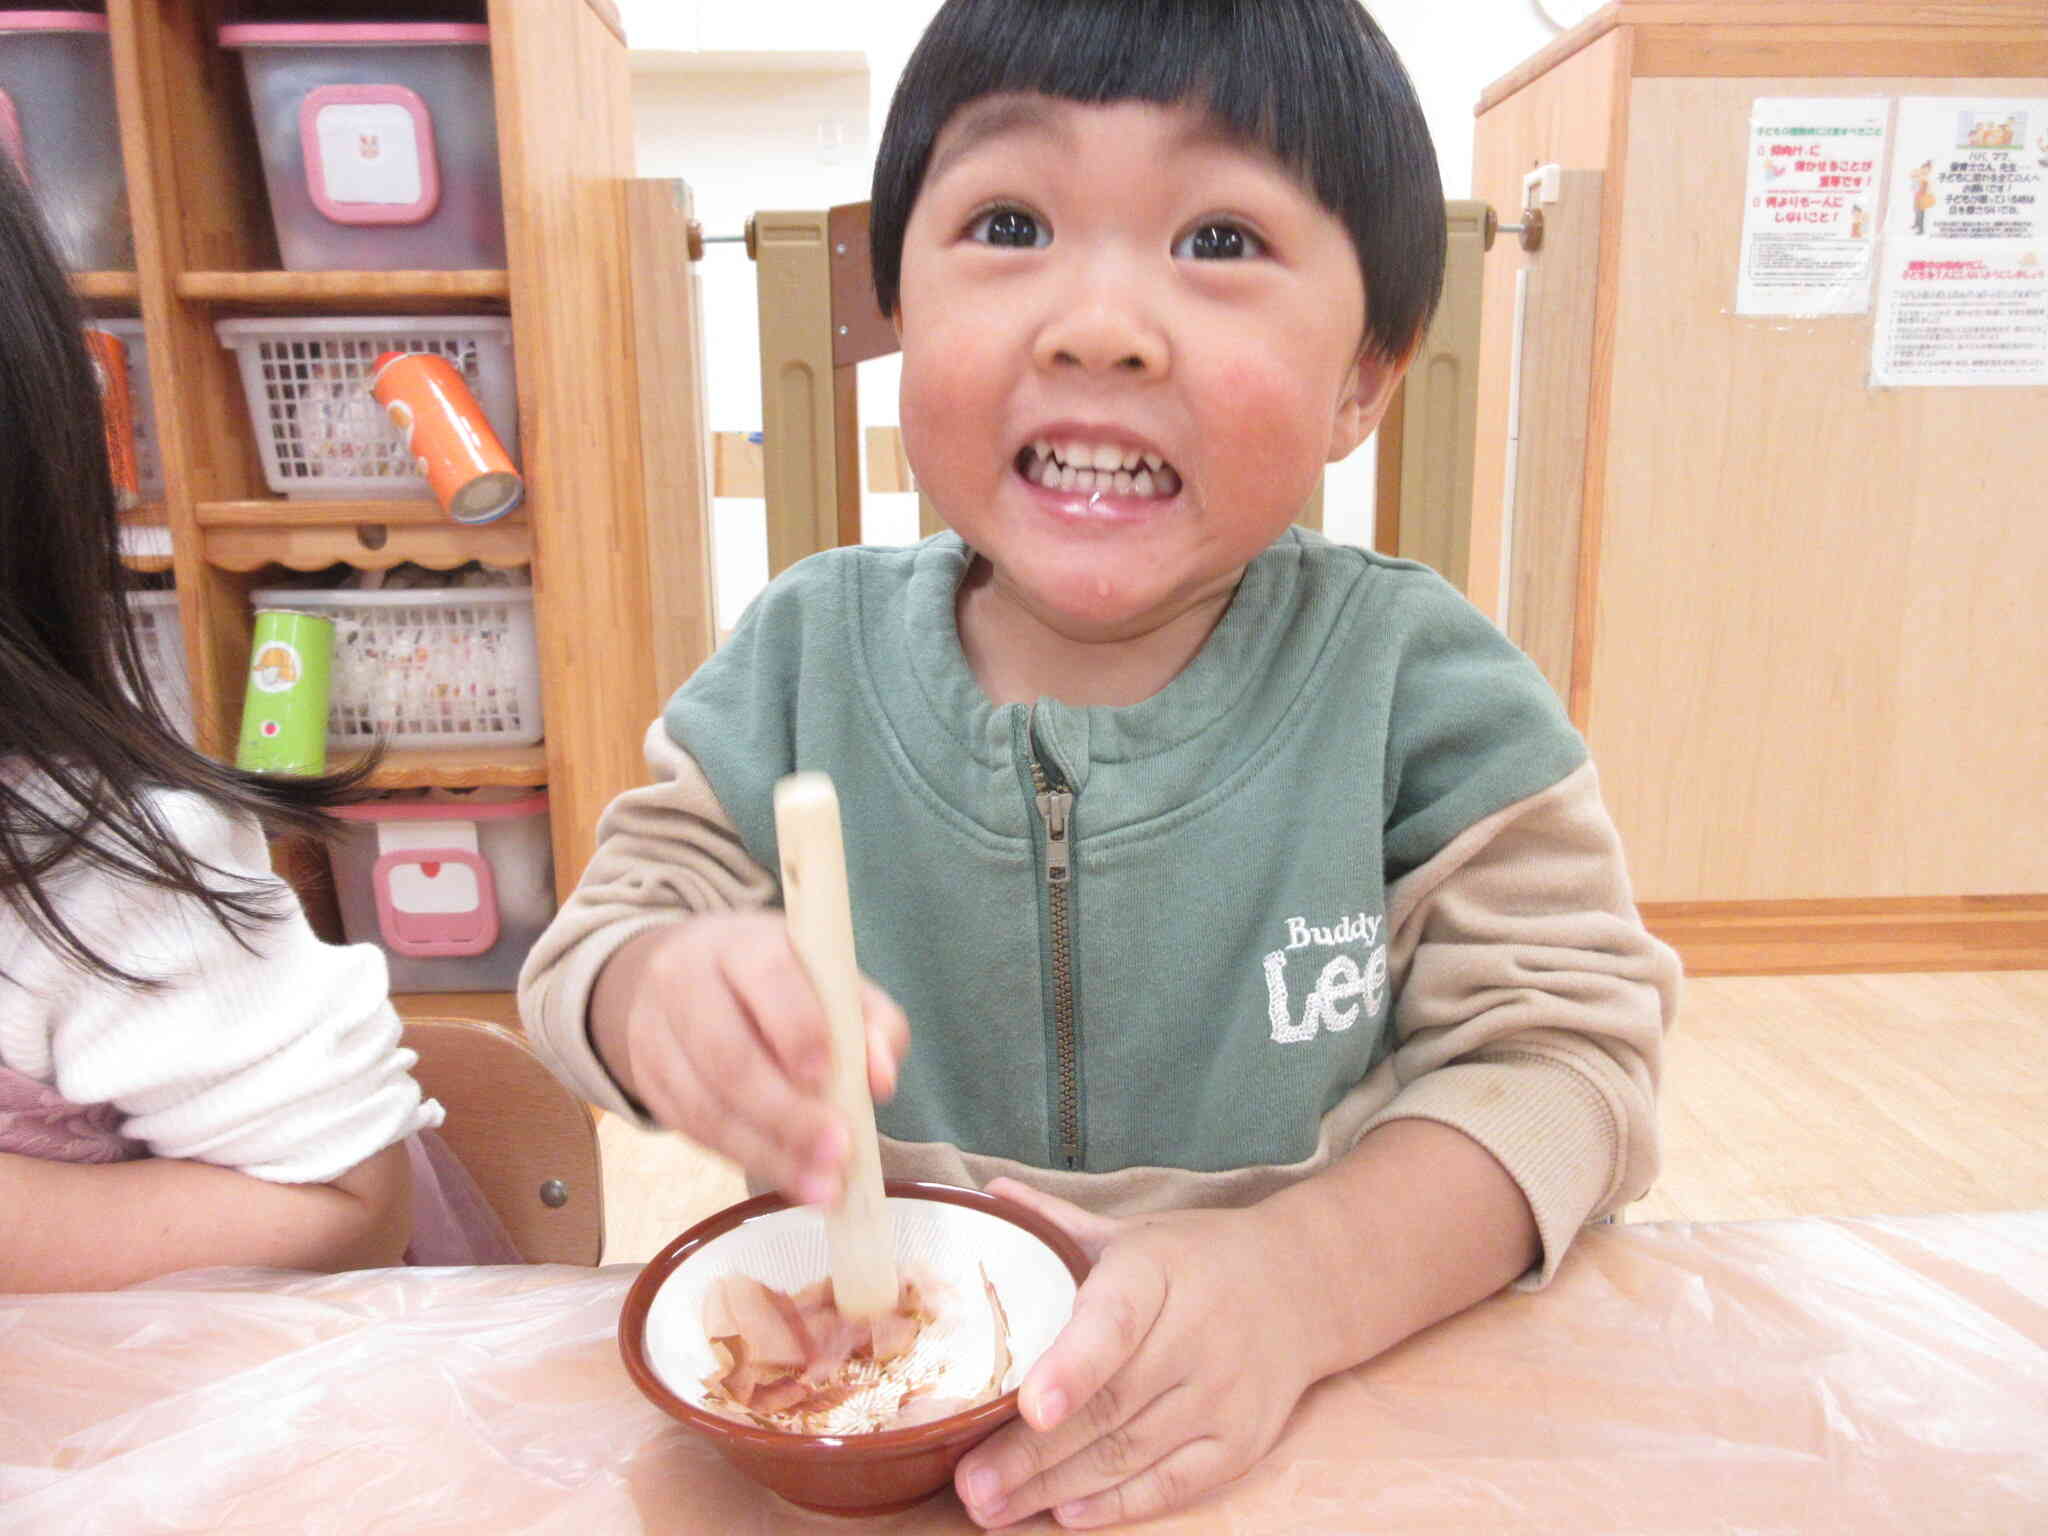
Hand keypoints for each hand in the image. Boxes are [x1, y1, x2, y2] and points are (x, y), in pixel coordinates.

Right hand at [592, 913, 908, 1204]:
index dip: (796, 1029)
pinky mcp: (650, 1083)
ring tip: (823, 1186)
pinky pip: (696, 1130)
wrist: (678, 971)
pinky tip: (791, 1179)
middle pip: (728, 1055)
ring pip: (707, 1105)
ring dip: (769, 1153)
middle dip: (787, 1112)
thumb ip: (870, 1022)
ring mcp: (658, 1035)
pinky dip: (747, 1159)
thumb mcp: (828, 979)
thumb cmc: (778, 981)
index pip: (767, 977)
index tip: (828, 1076)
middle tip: (839, 1151)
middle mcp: (689, 983)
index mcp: (743, 944)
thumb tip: (881, 1079)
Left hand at [957, 1178, 1319, 1528]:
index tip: (1030, 1405)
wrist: (1298, 1287)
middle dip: (1032, 1452)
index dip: (1072, 1366)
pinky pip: (1171, 1484)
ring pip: (1130, 1452)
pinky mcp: (1241, 1442)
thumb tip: (989, 1197)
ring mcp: (1223, 1395)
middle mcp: (1196, 1334)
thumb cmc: (1194, 1259)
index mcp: (1157, 1270)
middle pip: (1109, 1405)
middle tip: (969, 1484)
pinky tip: (1061, 1513)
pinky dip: (1116, 1504)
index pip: (1115, 1321)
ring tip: (990, 1507)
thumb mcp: (1134, 1232)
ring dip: (1055, 1488)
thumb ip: (1057, 1224)